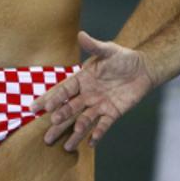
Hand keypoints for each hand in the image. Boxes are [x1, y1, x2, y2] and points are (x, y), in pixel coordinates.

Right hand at [36, 31, 154, 150]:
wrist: (143, 68)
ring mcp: (99, 105)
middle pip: (69, 109)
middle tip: (48, 132)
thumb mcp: (109, 50)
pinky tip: (91, 143)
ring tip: (67, 145)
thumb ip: (94, 46)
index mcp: (82, 80)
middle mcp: (87, 94)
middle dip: (59, 120)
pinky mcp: (113, 112)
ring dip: (76, 132)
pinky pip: (104, 125)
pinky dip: (98, 133)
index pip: (62, 90)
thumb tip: (81, 35)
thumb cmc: (123, 58)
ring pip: (84, 120)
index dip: (50, 99)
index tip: (35, 108)